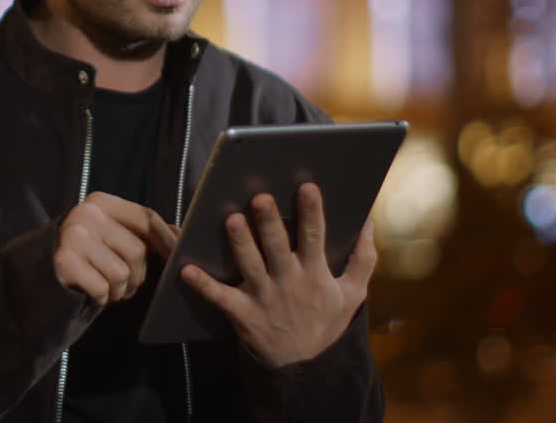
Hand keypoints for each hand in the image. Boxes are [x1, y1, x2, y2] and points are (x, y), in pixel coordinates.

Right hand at [54, 191, 178, 307]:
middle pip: (136, 251)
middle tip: (128, 283)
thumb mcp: (115, 232)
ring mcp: (74, 236)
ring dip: (119, 289)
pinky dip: (102, 297)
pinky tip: (94, 293)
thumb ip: (144, 230)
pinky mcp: (65, 260)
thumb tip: (181, 234)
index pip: (146, 218)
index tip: (176, 258)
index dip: (166, 240)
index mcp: (103, 202)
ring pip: (120, 273)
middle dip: (138, 275)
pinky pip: (101, 288)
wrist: (46, 267)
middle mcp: (87, 214)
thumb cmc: (92, 251)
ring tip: (109, 287)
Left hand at [179, 182, 375, 366]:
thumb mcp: (353, 294)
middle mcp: (288, 282)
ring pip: (250, 265)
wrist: (306, 367)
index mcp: (315, 273)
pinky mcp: (242, 313)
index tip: (308, 187)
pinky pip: (219, 298)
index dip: (311, 212)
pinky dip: (202, 285)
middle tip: (260, 198)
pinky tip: (186, 270)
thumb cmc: (326, 321)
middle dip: (269, 223)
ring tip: (232, 220)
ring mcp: (263, 298)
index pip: (315, 237)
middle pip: (277, 247)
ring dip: (240, 244)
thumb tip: (368, 223)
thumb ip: (363, 259)